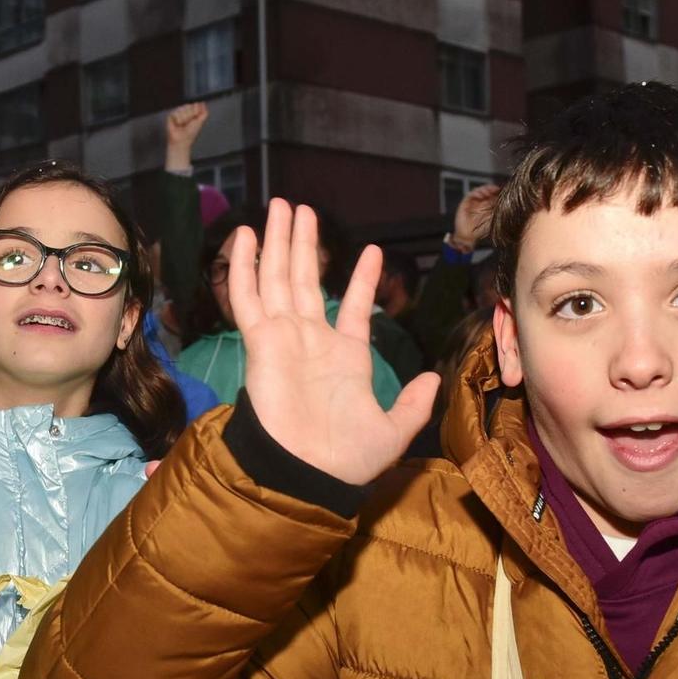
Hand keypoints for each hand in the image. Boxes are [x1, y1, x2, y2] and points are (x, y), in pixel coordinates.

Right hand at [164, 102, 208, 168]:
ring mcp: (177, 113)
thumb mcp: (200, 122)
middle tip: (189, 123)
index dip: (196, 111)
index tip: (195, 118)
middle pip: (188, 106)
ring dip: (184, 119)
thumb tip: (203, 103)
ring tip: (183, 125)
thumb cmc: (190, 133)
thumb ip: (204, 113)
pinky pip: (176, 113)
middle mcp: (184, 111)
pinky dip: (178, 120)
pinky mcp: (170, 116)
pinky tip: (177, 124)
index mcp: (191, 112)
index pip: (195, 105)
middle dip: (190, 115)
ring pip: (182, 109)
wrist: (182, 140)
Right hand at [231, 200, 438, 484]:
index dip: (361, 279)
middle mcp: (311, 340)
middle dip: (302, 244)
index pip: (352, 306)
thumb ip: (413, 404)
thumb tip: (432, 379)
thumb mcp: (394, 431)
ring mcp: (283, 338)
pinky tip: (247, 237)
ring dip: (278, 242)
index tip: (371, 250)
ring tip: (280, 207)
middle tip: (300, 208)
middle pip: (305, 280)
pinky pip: (248, 298)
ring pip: (277, 278)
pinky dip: (245, 267)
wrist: (308, 472)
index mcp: (345, 356)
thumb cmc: (348, 458)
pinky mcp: (260, 342)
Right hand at [449, 183, 500, 251]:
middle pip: (486, 190)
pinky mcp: (465, 203)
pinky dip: (475, 193)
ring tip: (488, 192)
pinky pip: (470, 195)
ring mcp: (473, 202)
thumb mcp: (492, 221)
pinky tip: (481, 196)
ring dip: (484, 189)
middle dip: (491, 188)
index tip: (502, 191)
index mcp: (487, 205)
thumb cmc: (480, 230)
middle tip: (495, 189)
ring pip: (479, 190)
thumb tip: (506, 205)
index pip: (493, 194)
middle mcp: (480, 202)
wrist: (468, 236)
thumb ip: (497, 213)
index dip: (497, 191)